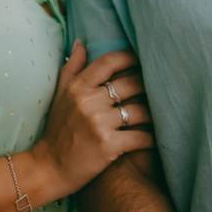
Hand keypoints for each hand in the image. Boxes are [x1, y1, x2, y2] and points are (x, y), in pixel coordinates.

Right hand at [30, 41, 153, 201]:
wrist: (48, 168)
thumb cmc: (57, 130)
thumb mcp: (59, 95)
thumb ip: (71, 67)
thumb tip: (81, 43)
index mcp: (78, 87)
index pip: (109, 62)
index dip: (130, 57)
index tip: (144, 58)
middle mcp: (88, 102)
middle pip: (130, 84)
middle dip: (148, 85)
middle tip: (161, 87)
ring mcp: (99, 123)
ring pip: (139, 111)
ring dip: (154, 113)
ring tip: (163, 113)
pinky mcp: (109, 145)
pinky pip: (140, 137)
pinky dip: (152, 138)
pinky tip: (158, 138)